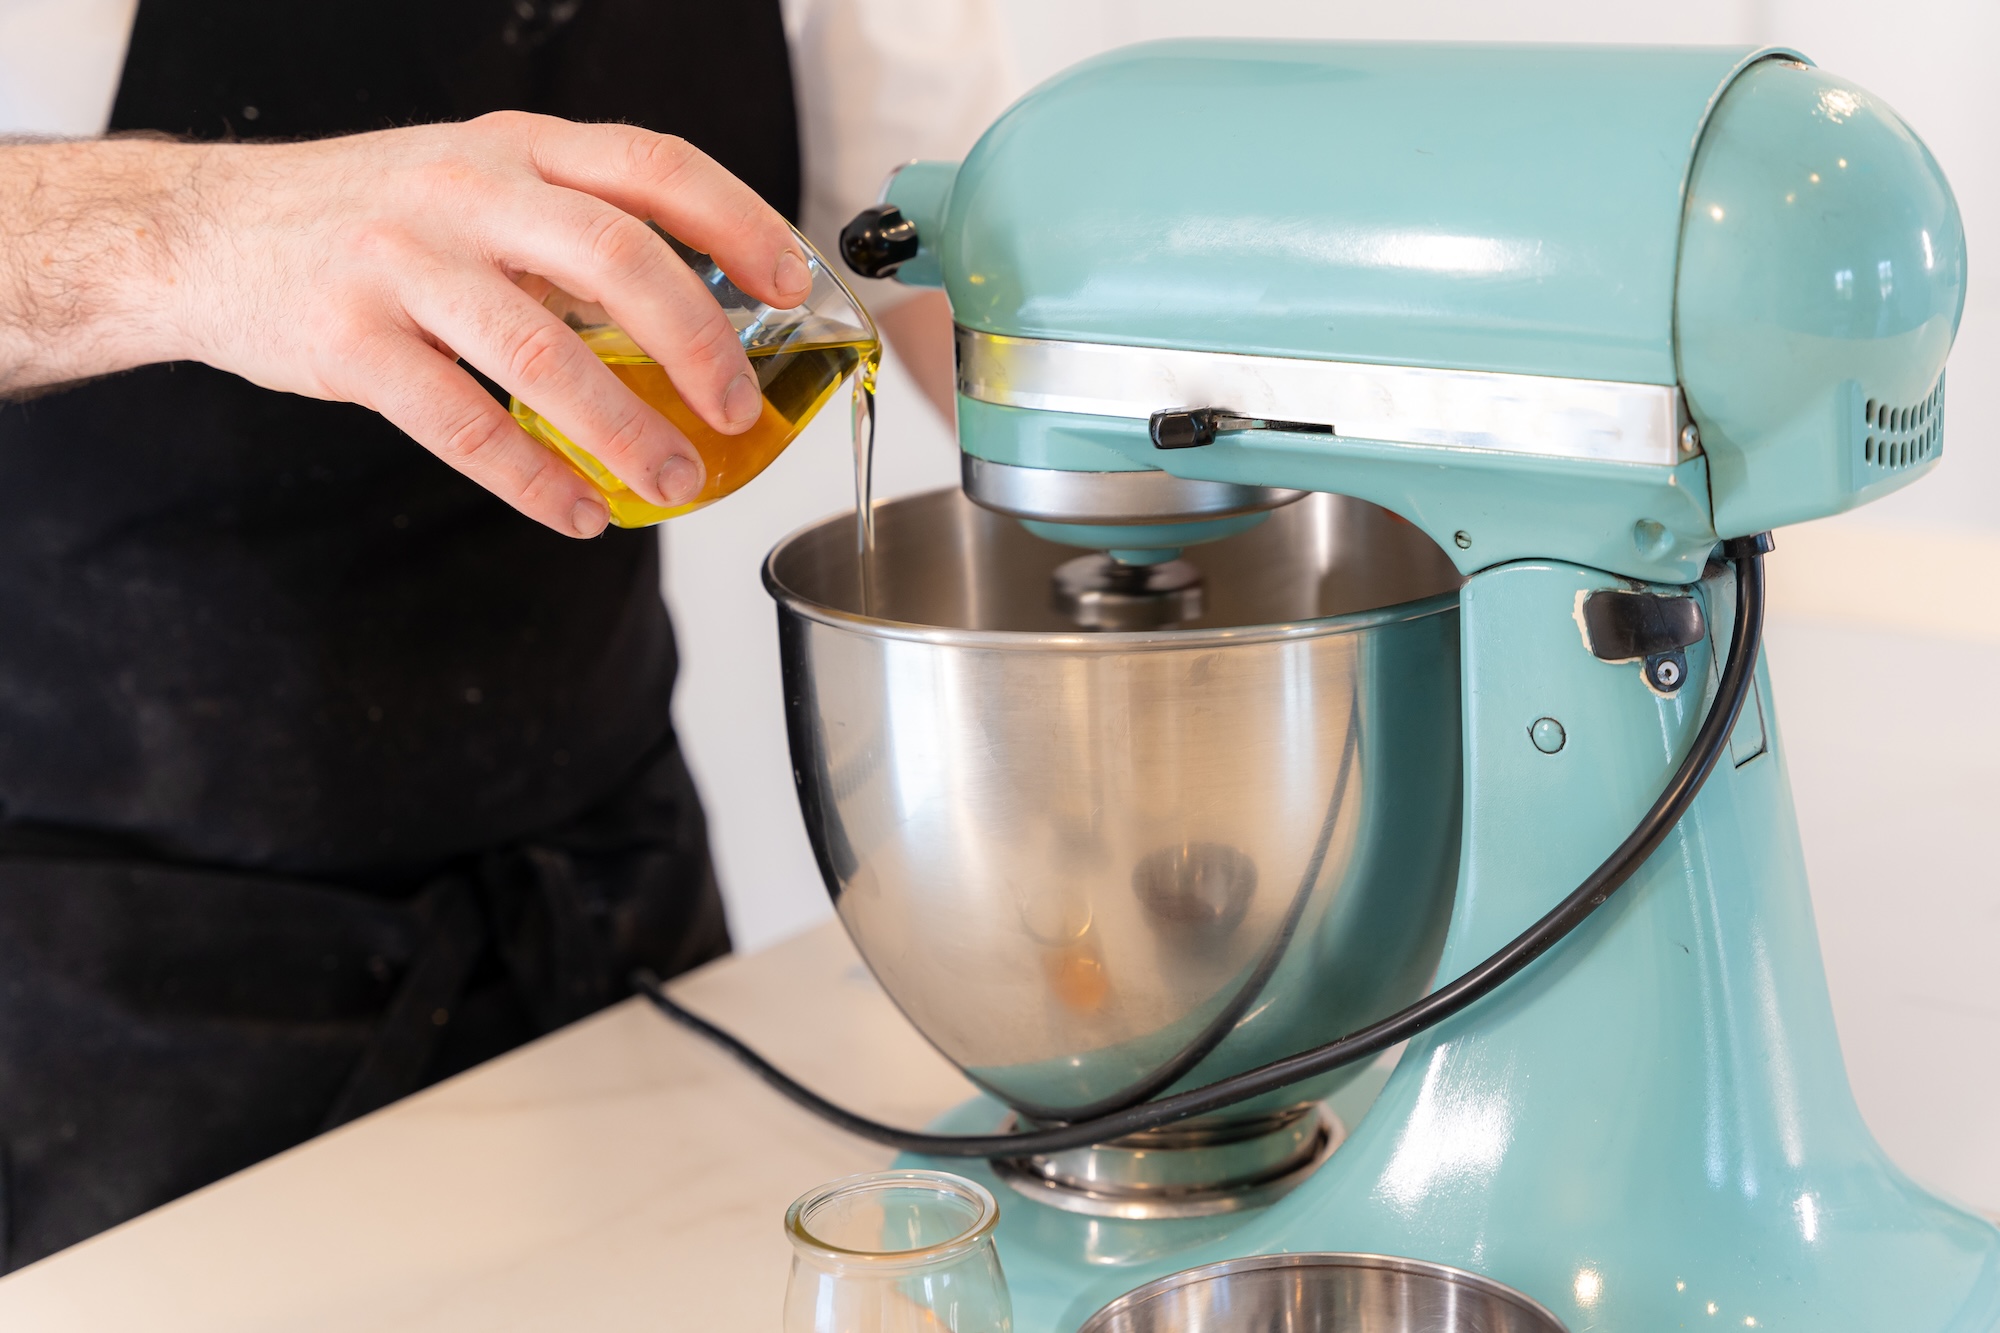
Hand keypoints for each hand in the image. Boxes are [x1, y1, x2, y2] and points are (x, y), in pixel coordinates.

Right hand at [0, 116, 811, 535]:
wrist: (206, 231)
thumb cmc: (367, 216)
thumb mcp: (475, 185)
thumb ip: (575, 233)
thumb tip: (697, 315)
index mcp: (516, 145)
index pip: (654, 165)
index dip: (740, 222)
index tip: (795, 282)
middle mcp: (464, 190)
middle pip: (616, 256)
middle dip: (699, 341)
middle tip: (741, 409)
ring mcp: (402, 264)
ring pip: (542, 352)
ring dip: (626, 429)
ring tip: (678, 480)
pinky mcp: (350, 342)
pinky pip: (461, 424)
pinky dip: (532, 478)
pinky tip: (579, 512)